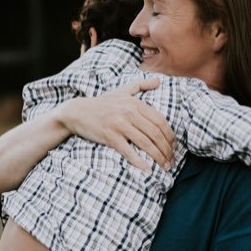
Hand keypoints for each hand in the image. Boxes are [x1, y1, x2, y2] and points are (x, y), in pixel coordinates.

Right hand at [57, 78, 175, 170]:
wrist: (77, 111)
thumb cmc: (103, 102)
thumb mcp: (123, 90)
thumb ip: (142, 84)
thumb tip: (159, 80)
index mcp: (136, 103)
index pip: (160, 120)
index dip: (170, 135)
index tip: (174, 146)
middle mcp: (130, 113)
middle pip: (155, 133)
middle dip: (167, 149)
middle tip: (172, 160)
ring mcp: (119, 125)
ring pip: (146, 143)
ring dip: (158, 157)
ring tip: (165, 166)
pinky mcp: (110, 137)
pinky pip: (129, 151)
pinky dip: (140, 162)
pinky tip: (148, 170)